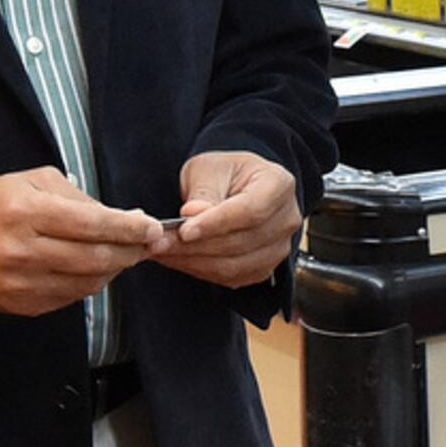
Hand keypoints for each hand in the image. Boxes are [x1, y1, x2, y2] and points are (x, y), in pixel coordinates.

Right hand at [0, 167, 167, 316]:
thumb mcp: (34, 180)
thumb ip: (80, 198)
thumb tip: (127, 218)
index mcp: (26, 212)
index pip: (92, 224)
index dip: (128, 228)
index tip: (152, 226)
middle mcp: (22, 251)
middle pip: (95, 258)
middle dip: (131, 251)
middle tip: (150, 243)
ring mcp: (20, 283)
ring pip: (87, 282)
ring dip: (115, 268)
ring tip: (126, 253)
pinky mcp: (20, 304)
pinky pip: (70, 298)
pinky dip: (91, 283)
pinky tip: (97, 268)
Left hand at [169, 151, 300, 287]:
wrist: (234, 186)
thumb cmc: (225, 172)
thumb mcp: (209, 169)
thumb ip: (204, 192)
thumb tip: (193, 214)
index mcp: (279, 185)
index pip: (251, 211)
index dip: (216, 224)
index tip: (184, 230)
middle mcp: (286, 219)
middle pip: (242, 242)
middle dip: (196, 246)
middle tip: (159, 242)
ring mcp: (278, 247)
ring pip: (235, 265)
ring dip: (194, 261)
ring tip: (163, 251)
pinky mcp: (263, 268)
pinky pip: (231, 278)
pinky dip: (200, 271)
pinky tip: (178, 259)